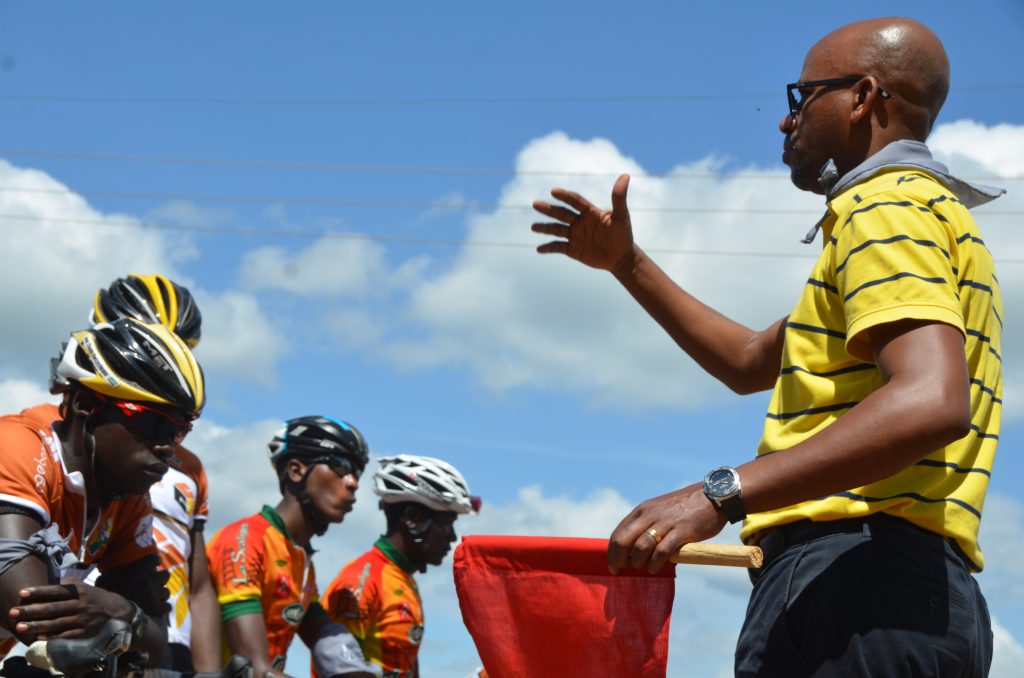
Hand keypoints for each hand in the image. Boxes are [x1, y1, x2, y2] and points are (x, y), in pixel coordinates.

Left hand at [8, 581, 133, 638]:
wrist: (117, 611)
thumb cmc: (94, 597)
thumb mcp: (84, 586)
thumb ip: (69, 583)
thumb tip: (53, 579)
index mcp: (78, 591)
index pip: (55, 591)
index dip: (39, 592)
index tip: (22, 593)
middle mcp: (80, 604)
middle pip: (53, 608)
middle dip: (32, 610)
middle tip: (13, 612)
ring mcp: (82, 619)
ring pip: (56, 623)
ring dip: (37, 625)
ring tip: (20, 626)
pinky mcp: (85, 632)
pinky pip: (66, 635)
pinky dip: (52, 636)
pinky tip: (39, 637)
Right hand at [94, 554, 169, 615]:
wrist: (110, 616)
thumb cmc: (105, 598)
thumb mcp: (103, 582)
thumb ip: (107, 576)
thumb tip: (105, 574)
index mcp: (138, 569)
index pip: (154, 559)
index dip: (155, 561)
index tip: (154, 563)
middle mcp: (149, 579)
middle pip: (166, 575)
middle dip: (160, 579)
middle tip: (154, 584)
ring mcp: (154, 594)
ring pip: (166, 592)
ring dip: (161, 595)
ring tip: (154, 598)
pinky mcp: (156, 608)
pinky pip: (167, 606)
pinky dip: (163, 608)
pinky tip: (158, 609)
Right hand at [532, 174, 635, 271]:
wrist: (621, 257)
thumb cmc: (623, 235)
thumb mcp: (622, 216)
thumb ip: (619, 198)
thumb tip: (625, 175)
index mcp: (590, 212)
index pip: (575, 201)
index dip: (565, 196)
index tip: (554, 191)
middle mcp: (579, 222)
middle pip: (562, 214)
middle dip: (548, 209)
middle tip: (535, 204)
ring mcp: (575, 235)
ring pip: (556, 230)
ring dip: (544, 228)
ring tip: (533, 227)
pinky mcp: (572, 249)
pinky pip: (558, 247)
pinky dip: (548, 248)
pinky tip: (539, 249)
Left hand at [607, 483, 726, 573]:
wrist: (711, 496)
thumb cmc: (684, 508)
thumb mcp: (658, 511)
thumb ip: (646, 525)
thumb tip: (632, 548)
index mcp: (642, 510)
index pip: (618, 534)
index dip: (612, 552)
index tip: (613, 566)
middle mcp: (649, 515)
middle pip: (624, 541)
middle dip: (619, 559)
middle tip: (623, 570)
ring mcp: (665, 523)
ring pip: (640, 547)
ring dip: (638, 562)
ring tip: (645, 568)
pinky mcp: (681, 531)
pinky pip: (661, 551)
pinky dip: (655, 563)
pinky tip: (656, 568)